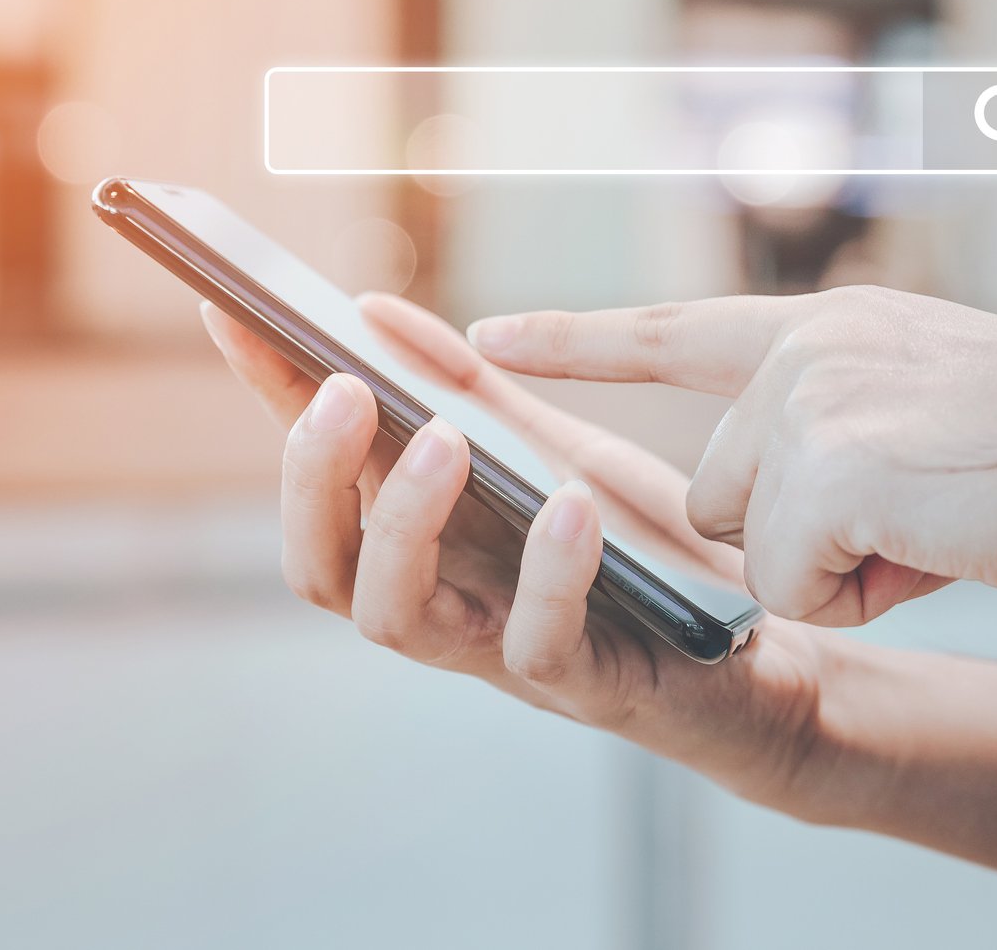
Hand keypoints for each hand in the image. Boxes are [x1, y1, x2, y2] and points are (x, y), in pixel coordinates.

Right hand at [200, 293, 840, 812]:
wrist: (763, 655)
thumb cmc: (642, 556)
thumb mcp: (554, 453)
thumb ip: (469, 395)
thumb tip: (368, 310)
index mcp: (425, 543)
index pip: (318, 473)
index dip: (268, 399)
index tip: (232, 310)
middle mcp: (443, 604)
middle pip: (320, 564)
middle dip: (311, 476)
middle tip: (342, 389)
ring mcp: (503, 652)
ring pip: (396, 617)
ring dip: (403, 524)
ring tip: (441, 439)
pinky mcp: (589, 686)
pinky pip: (541, 643)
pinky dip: (547, 572)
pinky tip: (569, 502)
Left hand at [467, 284, 996, 626]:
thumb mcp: (934, 415)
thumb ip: (842, 434)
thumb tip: (777, 514)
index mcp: (834, 326)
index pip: (677, 329)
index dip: (575, 338)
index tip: (477, 331)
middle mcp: (806, 345)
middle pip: (722, 493)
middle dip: (806, 537)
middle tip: (924, 514)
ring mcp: (809, 398)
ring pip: (754, 544)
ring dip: (840, 567)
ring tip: (942, 522)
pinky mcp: (825, 463)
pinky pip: (794, 586)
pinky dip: (867, 594)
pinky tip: (941, 545)